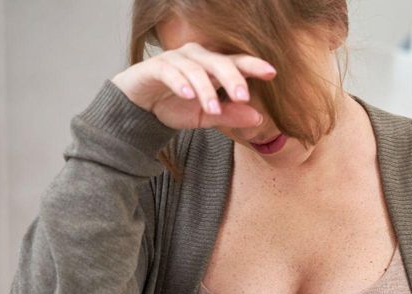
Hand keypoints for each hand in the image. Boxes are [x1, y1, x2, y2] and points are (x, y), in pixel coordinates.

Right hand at [110, 42, 277, 130]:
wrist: (139, 109)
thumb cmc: (174, 106)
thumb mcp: (206, 115)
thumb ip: (230, 115)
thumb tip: (259, 118)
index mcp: (212, 66)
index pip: (236, 62)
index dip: (253, 66)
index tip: (272, 73)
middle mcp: (196, 57)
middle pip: (219, 62)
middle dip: (232, 78)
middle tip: (243, 97)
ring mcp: (175, 59)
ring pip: (195, 69)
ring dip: (205, 90)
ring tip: (212, 109)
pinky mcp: (155, 67)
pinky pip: (169, 72)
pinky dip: (180, 83)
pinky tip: (187, 95)